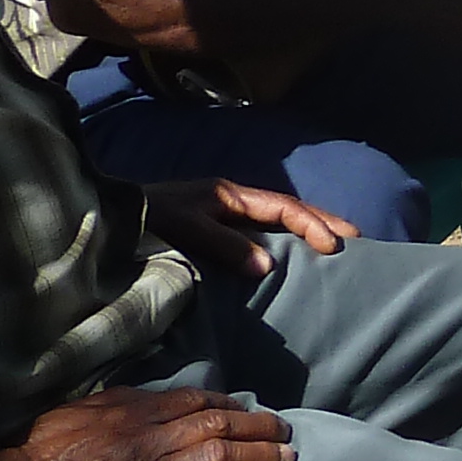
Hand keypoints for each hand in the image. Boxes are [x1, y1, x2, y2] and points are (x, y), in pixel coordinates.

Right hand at [0, 386, 295, 460]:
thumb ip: (115, 406)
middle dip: (259, 427)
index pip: (196, 401)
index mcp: (132, 412)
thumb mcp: (77, 412)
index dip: (231, 404)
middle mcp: (148, 439)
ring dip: (257, 459)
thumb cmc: (34, 454)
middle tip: (287, 432)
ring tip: (287, 460)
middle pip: (219, 425)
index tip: (251, 408)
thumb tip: (142, 401)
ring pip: (217, 460)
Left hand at [140, 177, 358, 280]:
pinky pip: (258, 232)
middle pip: (287, 208)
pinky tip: (292, 254)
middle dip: (322, 221)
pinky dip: (283, 240)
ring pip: (274, 219)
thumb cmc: (144, 220)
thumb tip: (269, 265)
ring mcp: (222, 214)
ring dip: (306, 229)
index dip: (312, 224)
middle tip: (356, 237)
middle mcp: (230, 201)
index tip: (334, 246)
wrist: (106, 218)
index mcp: (229, 195)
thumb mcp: (184, 228)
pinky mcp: (212, 229)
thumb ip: (224, 244)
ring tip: (334, 245)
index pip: (282, 207)